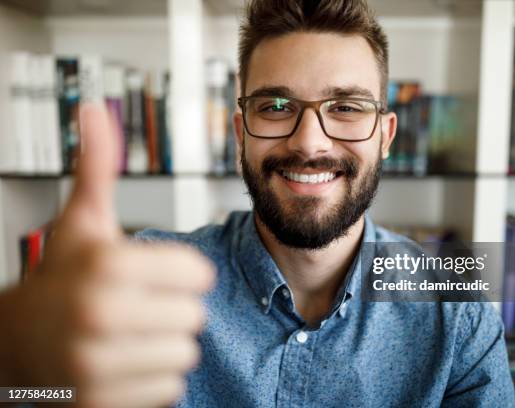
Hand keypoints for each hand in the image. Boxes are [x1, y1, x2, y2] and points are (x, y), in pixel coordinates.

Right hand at [0, 104, 215, 406]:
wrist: (13, 345)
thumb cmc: (58, 279)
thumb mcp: (80, 221)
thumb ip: (98, 168)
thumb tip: (95, 110)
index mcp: (106, 265)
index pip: (199, 273)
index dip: (181, 273)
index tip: (155, 274)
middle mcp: (100, 316)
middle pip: (196, 315)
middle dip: (173, 309)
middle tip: (138, 306)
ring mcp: (98, 365)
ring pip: (185, 353)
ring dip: (164, 344)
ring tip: (129, 334)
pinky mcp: (102, 402)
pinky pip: (169, 388)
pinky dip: (153, 378)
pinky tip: (123, 362)